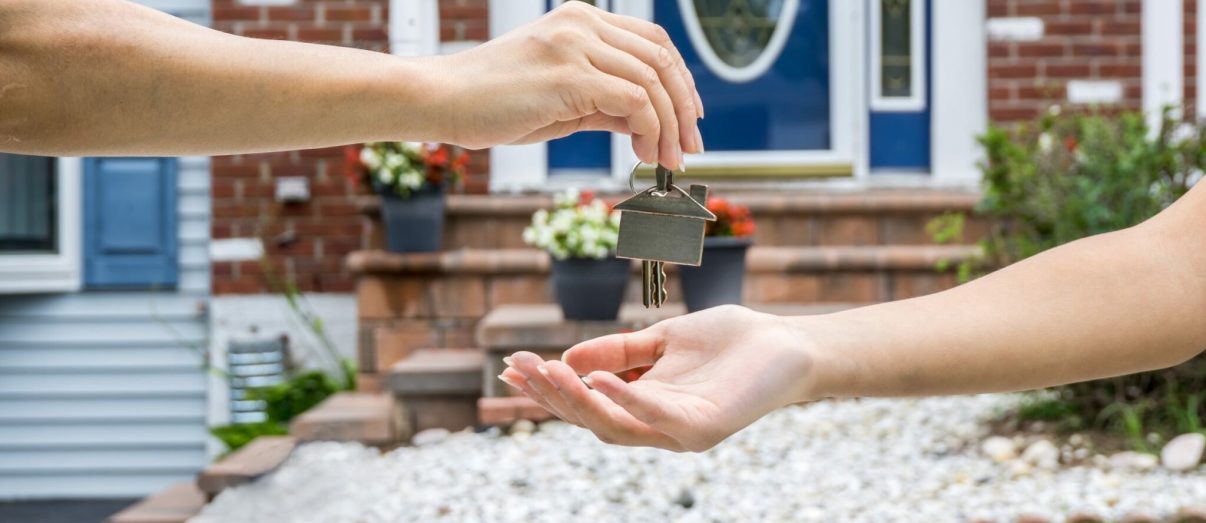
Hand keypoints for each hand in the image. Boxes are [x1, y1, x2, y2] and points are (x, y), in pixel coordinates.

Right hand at [435, 1, 703, 168]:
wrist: (442, 100)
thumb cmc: (493, 103)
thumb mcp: (563, 100)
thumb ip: (607, 105)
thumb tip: (648, 124)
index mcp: (581, 20)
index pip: (652, 41)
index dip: (680, 79)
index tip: (689, 117)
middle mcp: (582, 24)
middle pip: (661, 58)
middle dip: (685, 107)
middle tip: (690, 146)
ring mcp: (576, 45)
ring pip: (653, 81)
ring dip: (670, 126)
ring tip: (669, 160)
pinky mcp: (569, 75)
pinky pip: (633, 101)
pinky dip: (650, 130)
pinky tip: (644, 153)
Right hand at [498, 306, 815, 451]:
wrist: (788, 343)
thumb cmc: (730, 342)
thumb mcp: (663, 340)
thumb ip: (620, 350)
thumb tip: (569, 357)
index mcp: (645, 406)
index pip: (587, 404)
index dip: (548, 390)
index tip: (511, 367)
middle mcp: (658, 426)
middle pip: (592, 420)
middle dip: (552, 395)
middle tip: (521, 367)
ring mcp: (680, 433)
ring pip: (616, 426)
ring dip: (579, 400)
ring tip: (551, 371)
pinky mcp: (704, 429)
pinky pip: (657, 419)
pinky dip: (626, 399)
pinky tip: (599, 378)